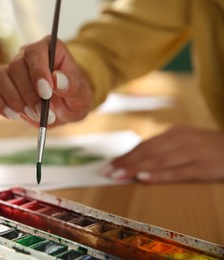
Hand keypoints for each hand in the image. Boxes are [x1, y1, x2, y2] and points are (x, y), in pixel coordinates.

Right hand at [0, 36, 93, 126]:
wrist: (64, 109)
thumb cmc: (73, 97)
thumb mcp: (82, 94)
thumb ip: (73, 86)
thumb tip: (57, 79)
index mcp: (48, 48)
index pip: (35, 52)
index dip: (38, 72)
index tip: (46, 94)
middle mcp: (26, 55)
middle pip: (16, 67)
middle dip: (28, 94)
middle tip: (42, 113)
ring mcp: (11, 71)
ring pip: (0, 77)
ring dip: (14, 100)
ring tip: (32, 115)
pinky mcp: (1, 88)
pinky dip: (0, 106)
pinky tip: (14, 116)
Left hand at [105, 126, 223, 182]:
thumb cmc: (207, 146)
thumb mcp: (184, 142)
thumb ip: (163, 148)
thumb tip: (137, 158)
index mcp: (174, 133)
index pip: (144, 145)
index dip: (126, 155)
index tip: (110, 164)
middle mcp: (181, 140)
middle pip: (148, 152)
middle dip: (126, 162)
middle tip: (108, 172)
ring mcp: (192, 153)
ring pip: (159, 161)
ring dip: (136, 168)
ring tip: (119, 175)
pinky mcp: (203, 167)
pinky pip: (177, 172)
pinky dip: (159, 175)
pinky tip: (144, 178)